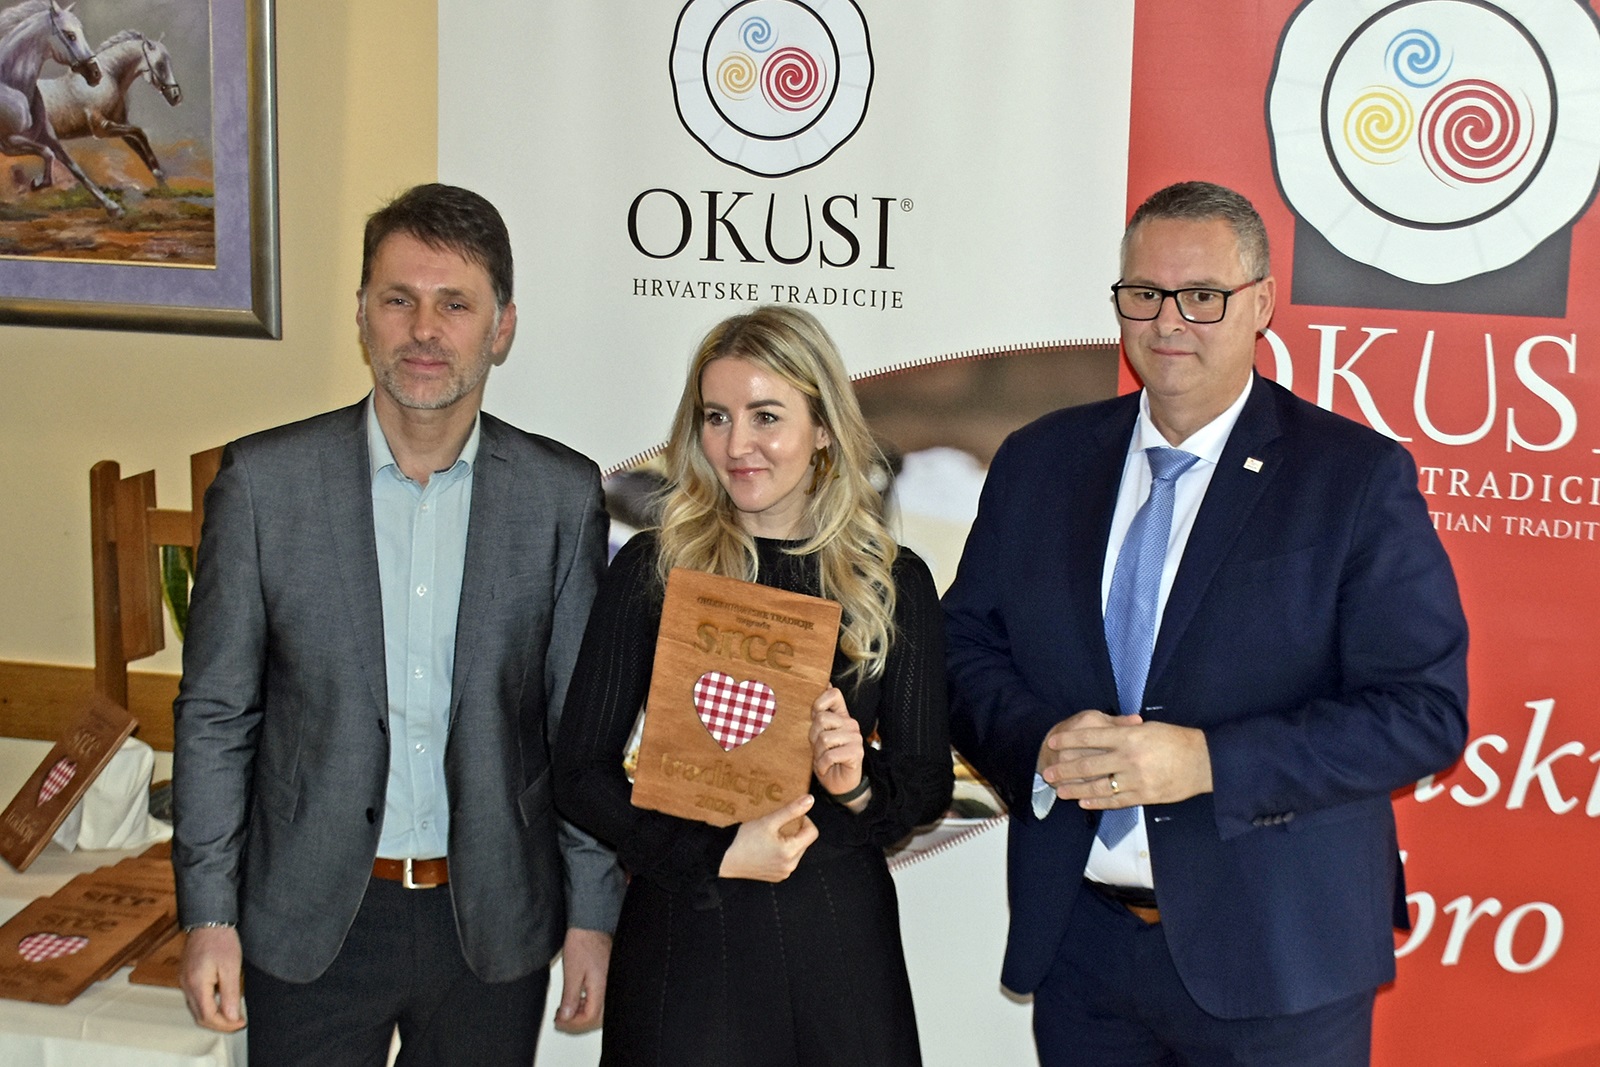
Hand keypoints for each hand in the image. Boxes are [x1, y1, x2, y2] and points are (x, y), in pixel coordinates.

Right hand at [179, 925, 245, 1031]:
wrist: (208, 920)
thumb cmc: (220, 939)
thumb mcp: (231, 967)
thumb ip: (230, 994)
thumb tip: (231, 1017)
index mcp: (197, 985)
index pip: (208, 1017)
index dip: (225, 1024)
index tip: (240, 1022)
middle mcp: (186, 985)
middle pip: (200, 1017)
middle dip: (219, 1024)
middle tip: (237, 1023)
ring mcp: (184, 981)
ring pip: (196, 1009)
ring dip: (213, 1017)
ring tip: (232, 1015)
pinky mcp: (187, 976)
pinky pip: (194, 999)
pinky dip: (207, 1006)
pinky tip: (220, 1002)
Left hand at [553, 927, 610, 1032]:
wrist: (591, 924)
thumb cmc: (582, 943)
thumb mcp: (572, 972)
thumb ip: (570, 997)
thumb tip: (566, 1016)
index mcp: (602, 987)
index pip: (589, 1017)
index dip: (572, 1022)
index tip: (559, 1020)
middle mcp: (610, 987)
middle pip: (597, 1016)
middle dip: (577, 1020)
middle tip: (561, 1018)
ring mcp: (611, 982)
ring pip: (600, 1008)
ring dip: (583, 1012)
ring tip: (566, 1008)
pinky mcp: (609, 977)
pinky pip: (601, 997)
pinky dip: (588, 1002)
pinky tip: (578, 997)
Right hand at [718, 793, 818, 881]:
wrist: (724, 858)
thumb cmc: (743, 840)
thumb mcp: (768, 821)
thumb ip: (791, 810)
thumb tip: (810, 800)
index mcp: (790, 852)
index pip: (812, 832)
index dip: (804, 820)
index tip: (790, 817)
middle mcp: (789, 866)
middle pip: (804, 842)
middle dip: (795, 831)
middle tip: (777, 826)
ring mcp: (783, 873)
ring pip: (797, 851)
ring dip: (789, 841)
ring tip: (771, 836)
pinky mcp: (777, 877)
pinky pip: (787, 861)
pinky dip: (782, 852)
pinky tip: (767, 847)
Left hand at [808, 687, 865, 804]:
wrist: (840, 785)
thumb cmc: (827, 760)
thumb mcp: (819, 736)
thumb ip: (821, 714)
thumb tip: (827, 683)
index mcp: (842, 717)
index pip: (833, 695)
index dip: (819, 704)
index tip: (815, 719)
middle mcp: (850, 724)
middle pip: (821, 719)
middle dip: (813, 737)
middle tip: (819, 749)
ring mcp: (855, 738)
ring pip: (824, 738)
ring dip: (818, 754)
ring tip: (823, 759)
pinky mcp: (856, 752)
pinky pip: (830, 755)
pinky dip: (822, 765)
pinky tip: (827, 768)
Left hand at [1038, 710, 1212, 807]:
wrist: (1203, 762)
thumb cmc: (1176, 740)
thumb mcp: (1147, 728)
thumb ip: (1122, 731)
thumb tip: (1097, 730)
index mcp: (1129, 737)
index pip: (1090, 737)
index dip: (1068, 739)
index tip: (1052, 742)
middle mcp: (1129, 758)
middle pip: (1089, 765)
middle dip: (1065, 770)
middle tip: (1048, 773)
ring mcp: (1136, 779)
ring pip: (1099, 786)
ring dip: (1076, 790)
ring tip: (1061, 791)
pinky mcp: (1144, 796)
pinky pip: (1116, 800)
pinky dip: (1099, 802)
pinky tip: (1084, 802)